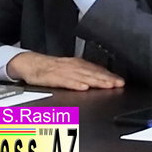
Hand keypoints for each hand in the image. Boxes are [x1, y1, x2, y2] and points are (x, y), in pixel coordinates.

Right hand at [7, 53, 124, 90]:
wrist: (30, 63)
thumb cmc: (50, 68)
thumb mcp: (70, 68)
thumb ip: (84, 73)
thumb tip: (101, 79)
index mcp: (78, 65)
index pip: (97, 70)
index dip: (110, 76)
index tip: (121, 81)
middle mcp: (73, 66)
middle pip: (93, 73)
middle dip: (107, 79)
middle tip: (119, 84)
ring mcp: (63, 71)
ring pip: (83, 77)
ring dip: (96, 81)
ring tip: (107, 86)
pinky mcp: (52, 77)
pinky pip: (65, 81)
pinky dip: (75, 84)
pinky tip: (83, 87)